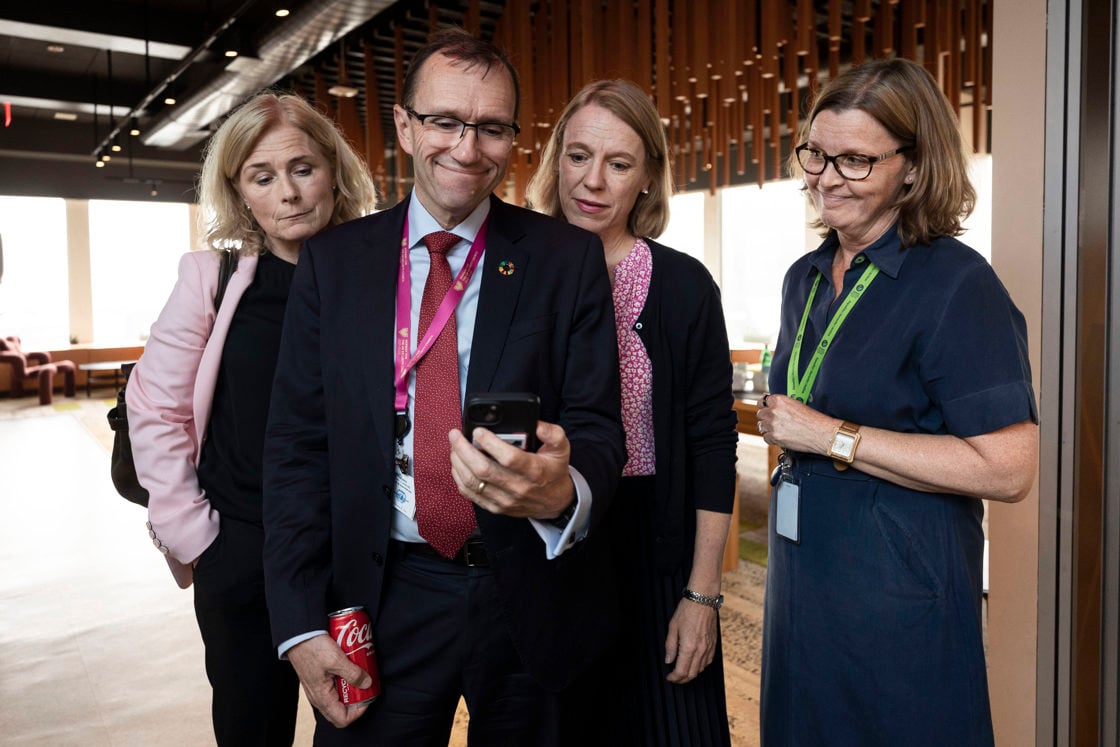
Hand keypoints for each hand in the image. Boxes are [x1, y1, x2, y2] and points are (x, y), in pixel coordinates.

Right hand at [286, 634, 370, 727]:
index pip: (342, 719)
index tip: (367, 696)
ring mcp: (319, 687)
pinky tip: (350, 666)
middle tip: (365, 683)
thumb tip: (367, 684)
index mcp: (322, 698)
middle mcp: (319, 696)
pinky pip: (335, 684)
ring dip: (352, 686)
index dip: (358, 712)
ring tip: (360, 672)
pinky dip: (345, 678)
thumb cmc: (312, 648)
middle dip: (357, 698)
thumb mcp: (336, 660)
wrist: (298, 634)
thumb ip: (353, 673)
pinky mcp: (319, 677)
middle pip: (342, 708)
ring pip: (339, 695)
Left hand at [448, 420, 574, 519]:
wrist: (554, 503)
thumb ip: (552, 434)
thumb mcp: (561, 449)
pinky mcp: (496, 507)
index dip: (490, 443)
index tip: (478, 431)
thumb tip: (536, 424)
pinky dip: (459, 478)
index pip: (508, 458)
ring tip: (454, 446)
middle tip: (455, 435)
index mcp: (534, 471)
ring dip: (459, 463)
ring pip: (473, 482)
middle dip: (464, 450)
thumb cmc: (554, 472)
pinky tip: (457, 464)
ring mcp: (505, 500)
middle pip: (483, 470)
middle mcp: (518, 487)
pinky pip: (471, 494)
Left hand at [664, 598, 717, 683]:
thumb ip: (670, 646)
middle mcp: (700, 650)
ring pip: (701, 669)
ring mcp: (709, 648)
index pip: (681, 671)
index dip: (674, 678)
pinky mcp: (714, 644)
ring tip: (683, 672)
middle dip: (682, 679)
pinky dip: (701, 667)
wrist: (703, 600)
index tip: (669, 677)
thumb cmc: (687, 611)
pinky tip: (695, 664)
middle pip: (692, 674)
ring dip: (691, 674)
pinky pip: (708, 662)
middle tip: (674, 678)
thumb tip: (668, 660)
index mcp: (689, 647)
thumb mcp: (673, 627)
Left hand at [756, 393, 836, 454]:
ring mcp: (772, 424)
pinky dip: (771, 438)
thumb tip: (773, 406)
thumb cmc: (813, 419)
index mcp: (779, 400)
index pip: (762, 401)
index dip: (764, 406)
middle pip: (760, 414)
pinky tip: (780, 437)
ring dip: (768, 428)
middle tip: (774, 422)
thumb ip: (782, 405)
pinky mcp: (774, 437)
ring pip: (761, 426)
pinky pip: (766, 437)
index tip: (765, 408)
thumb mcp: (796, 405)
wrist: (820, 432)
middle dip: (766, 418)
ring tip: (778, 430)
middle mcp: (773, 411)